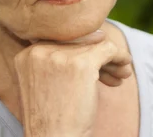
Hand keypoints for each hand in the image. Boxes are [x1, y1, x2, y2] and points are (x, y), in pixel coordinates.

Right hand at [14, 29, 131, 136]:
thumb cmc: (54, 119)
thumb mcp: (48, 83)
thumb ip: (63, 59)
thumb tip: (100, 33)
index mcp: (27, 54)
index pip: (61, 41)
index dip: (80, 53)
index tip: (95, 69)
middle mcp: (39, 50)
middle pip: (78, 42)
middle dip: (98, 56)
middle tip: (113, 70)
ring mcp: (60, 56)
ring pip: (95, 44)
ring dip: (111, 60)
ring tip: (122, 74)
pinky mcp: (82, 64)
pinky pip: (108, 49)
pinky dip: (120, 57)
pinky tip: (125, 68)